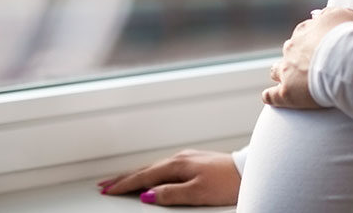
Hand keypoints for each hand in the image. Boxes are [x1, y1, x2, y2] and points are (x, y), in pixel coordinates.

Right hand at [97, 149, 240, 206]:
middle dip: (123, 178)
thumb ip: (170, 194)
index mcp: (176, 165)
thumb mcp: (197, 193)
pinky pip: (163, 166)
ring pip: (153, 166)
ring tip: (120, 180)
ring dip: (135, 174)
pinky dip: (149, 171)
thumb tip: (147, 194)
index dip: (124, 184)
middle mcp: (179, 158)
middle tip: (105, 185)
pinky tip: (149, 175)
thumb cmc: (226, 182)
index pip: (143, 176)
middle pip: (144, 169)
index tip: (108, 190)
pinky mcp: (193, 160)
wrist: (247, 170)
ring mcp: (186, 157)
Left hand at [263, 7, 352, 109]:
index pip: (302, 35)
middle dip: (296, 57)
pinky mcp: (288, 92)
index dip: (310, 43)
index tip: (318, 49)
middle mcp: (292, 49)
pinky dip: (270, 96)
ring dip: (280, 74)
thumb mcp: (342, 15)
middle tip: (310, 66)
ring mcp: (288, 70)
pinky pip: (272, 95)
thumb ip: (327, 14)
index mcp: (304, 31)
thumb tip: (315, 15)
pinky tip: (269, 97)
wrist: (348, 59)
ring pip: (277, 71)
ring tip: (289, 81)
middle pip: (289, 52)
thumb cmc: (349, 37)